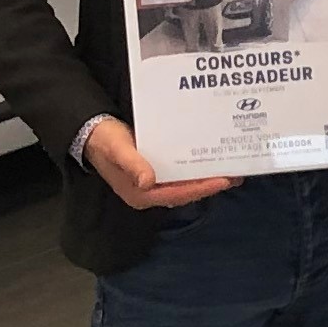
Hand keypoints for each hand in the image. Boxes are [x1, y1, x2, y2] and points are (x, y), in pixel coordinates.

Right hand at [82, 117, 229, 213]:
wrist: (92, 132)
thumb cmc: (104, 140)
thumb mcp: (117, 149)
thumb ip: (132, 164)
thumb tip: (148, 181)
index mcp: (141, 194)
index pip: (178, 194)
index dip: (201, 188)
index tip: (223, 180)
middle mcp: (150, 192)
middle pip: (186, 192)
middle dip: (210, 184)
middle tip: (236, 175)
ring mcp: (153, 183)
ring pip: (186, 184)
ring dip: (206, 177)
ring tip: (231, 169)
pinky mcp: (156, 172)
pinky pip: (180, 174)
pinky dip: (196, 168)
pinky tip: (210, 160)